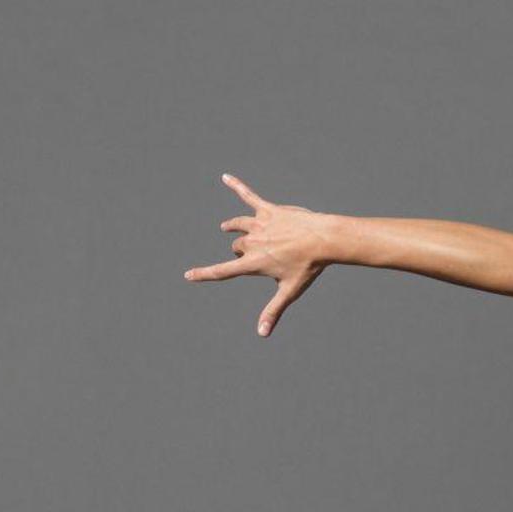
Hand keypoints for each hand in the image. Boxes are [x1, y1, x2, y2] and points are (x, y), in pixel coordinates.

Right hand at [183, 174, 333, 337]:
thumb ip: (273, 311)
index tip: (188, 275)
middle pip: (237, 247)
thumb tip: (262, 334)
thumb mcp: (289, 291)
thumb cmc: (308, 267)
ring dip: (232, 227)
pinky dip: (237, 186)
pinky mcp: (269, 210)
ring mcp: (259, 224)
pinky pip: (249, 196)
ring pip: (237, 225)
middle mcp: (252, 242)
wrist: (325, 239)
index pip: (223, 270)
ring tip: (226, 228)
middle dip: (240, 251)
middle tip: (257, 254)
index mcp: (254, 263)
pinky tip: (225, 177)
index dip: (203, 274)